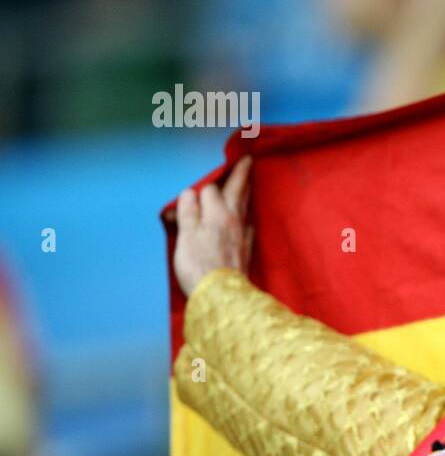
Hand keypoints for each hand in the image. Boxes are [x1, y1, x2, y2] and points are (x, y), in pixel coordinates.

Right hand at [173, 156, 252, 295]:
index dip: (202, 185)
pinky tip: (246, 221)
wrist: (222, 296)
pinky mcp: (245, 250)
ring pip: (244, 206)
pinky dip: (245, 218)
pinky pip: (247, 227)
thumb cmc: (199, 266)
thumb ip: (188, 211)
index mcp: (217, 214)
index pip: (211, 189)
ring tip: (248, 182)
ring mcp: (242, 235)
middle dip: (241, 174)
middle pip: (237, 191)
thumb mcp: (186, 235)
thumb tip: (190, 192)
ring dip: (245, 191)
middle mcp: (233, 220)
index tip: (203, 177)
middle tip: (248, 159)